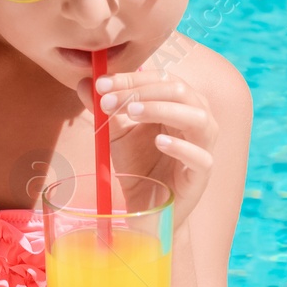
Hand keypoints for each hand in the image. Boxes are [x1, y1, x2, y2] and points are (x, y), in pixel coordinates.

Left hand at [75, 66, 219, 231]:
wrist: (146, 208)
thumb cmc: (139, 166)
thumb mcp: (117, 133)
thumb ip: (104, 108)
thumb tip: (83, 82)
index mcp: (180, 104)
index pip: (161, 79)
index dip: (131, 78)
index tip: (100, 84)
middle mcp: (197, 119)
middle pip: (180, 92)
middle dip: (142, 91)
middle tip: (110, 99)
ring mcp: (203, 146)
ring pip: (196, 118)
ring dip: (163, 110)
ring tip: (133, 113)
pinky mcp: (201, 174)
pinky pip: (200, 157)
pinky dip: (181, 147)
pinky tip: (159, 142)